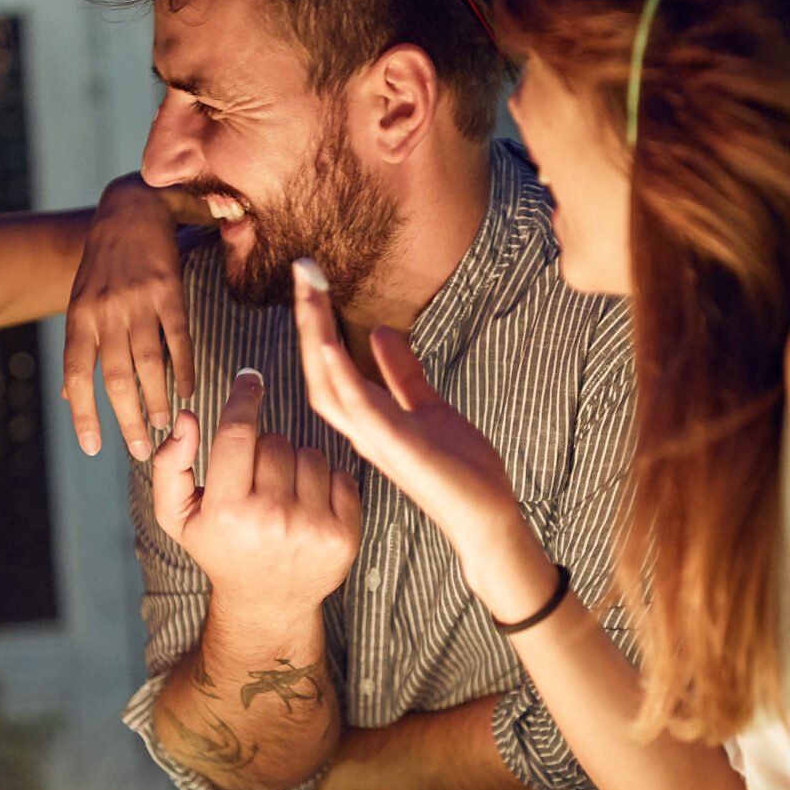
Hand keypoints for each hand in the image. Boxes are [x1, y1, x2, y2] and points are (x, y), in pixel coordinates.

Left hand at [63, 176, 192, 459]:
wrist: (129, 206)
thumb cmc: (104, 261)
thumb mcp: (80, 300)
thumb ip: (78, 348)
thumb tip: (68, 397)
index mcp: (79, 316)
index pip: (76, 374)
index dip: (82, 413)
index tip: (92, 448)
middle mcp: (105, 311)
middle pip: (115, 378)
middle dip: (127, 419)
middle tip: (139, 451)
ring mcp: (137, 300)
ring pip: (147, 363)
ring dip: (158, 400)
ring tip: (166, 426)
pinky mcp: (169, 290)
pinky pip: (177, 338)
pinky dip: (183, 368)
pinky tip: (189, 391)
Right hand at [151, 367, 361, 618]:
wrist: (267, 604)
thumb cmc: (220, 550)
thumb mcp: (178, 516)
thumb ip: (170, 465)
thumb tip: (185, 418)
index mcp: (227, 511)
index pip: (238, 433)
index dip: (243, 398)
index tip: (249, 378)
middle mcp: (270, 519)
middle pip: (275, 442)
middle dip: (265, 450)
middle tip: (257, 482)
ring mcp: (311, 528)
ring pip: (310, 454)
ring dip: (296, 465)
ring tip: (282, 496)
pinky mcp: (344, 535)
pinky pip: (341, 475)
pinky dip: (326, 483)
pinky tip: (309, 506)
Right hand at [292, 259, 552, 620]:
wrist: (486, 517)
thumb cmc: (459, 470)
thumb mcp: (430, 407)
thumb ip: (402, 373)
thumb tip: (379, 332)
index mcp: (369, 417)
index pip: (329, 365)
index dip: (317, 323)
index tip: (313, 280)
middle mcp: (363, 428)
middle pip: (319, 369)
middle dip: (309, 321)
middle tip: (303, 272)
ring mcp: (376, 439)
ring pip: (329, 385)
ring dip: (317, 338)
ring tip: (309, 293)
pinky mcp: (397, 448)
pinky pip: (359, 409)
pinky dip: (341, 376)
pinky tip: (330, 345)